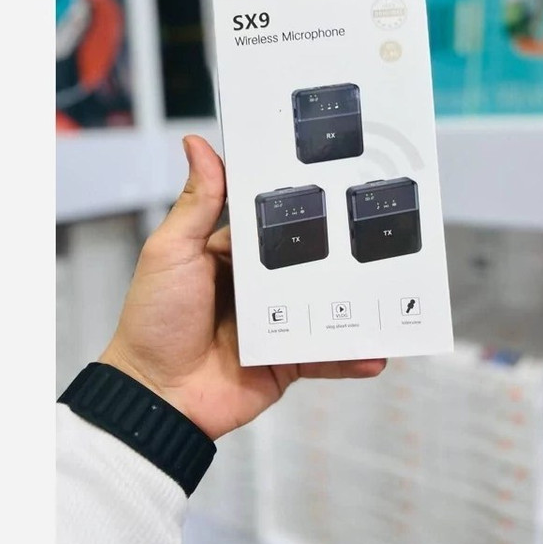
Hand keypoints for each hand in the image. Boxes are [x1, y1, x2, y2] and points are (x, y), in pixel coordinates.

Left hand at [100, 135, 385, 440]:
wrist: (157, 397)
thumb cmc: (153, 320)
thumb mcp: (172, 251)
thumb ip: (196, 203)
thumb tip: (197, 146)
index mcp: (232, 254)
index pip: (273, 222)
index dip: (300, 204)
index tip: (334, 182)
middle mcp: (258, 286)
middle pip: (307, 262)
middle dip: (340, 251)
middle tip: (377, 232)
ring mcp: (276, 322)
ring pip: (324, 306)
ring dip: (354, 302)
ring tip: (389, 289)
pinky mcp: (286, 358)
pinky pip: (324, 353)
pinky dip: (350, 354)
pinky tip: (374, 351)